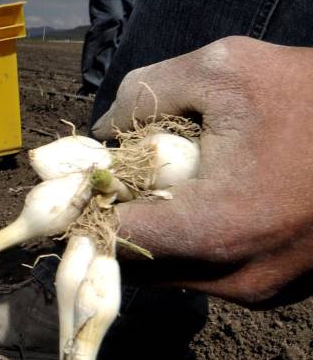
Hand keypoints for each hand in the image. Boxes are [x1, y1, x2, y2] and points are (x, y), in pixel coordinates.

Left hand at [93, 36, 312, 305]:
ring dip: (154, 229)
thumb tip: (102, 131)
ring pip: (172, 270)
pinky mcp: (284, 289)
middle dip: (116, 217)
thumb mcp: (222, 68)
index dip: (84, 203)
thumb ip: (144, 93)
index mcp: (216, 233)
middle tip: (110, 172)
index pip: (113, 238)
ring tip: (160, 177)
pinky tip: (203, 192)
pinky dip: (192, 237)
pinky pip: (210, 270)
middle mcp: (238, 279)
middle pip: (137, 263)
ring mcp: (264, 291)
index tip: (74, 174)